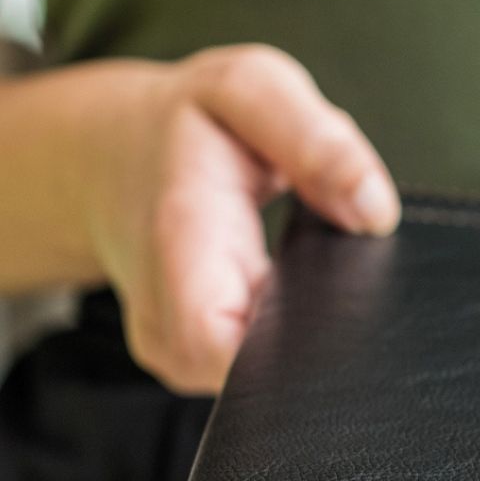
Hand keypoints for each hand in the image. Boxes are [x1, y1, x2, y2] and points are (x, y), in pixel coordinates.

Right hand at [80, 45, 399, 391]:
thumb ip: (315, 139)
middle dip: (320, 351)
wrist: (105, 155)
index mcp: (179, 243)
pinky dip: (290, 346)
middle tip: (351, 287)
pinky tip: (302, 303)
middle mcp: (164, 318)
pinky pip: (254, 378)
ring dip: (307, 347)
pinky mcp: (192, 364)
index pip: (219, 347)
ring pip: (259, 389)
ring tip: (321, 283)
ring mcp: (173, 352)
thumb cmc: (187, 124)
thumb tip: (374, 211)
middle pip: (255, 384)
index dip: (293, 353)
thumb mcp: (249, 91)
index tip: (348, 314)